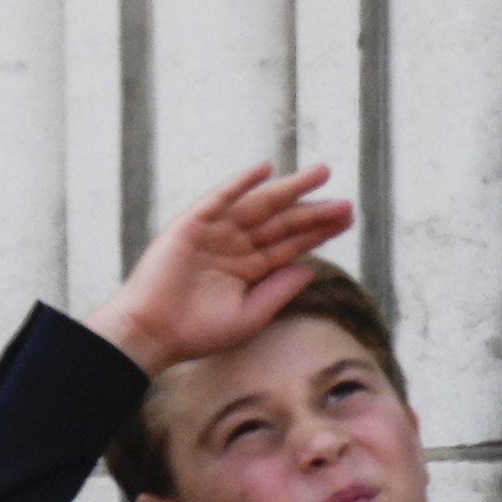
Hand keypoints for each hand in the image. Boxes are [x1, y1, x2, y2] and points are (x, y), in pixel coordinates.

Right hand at [101, 165, 355, 371]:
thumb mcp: (251, 314)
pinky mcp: (191, 225)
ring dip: (289, 188)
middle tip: (347, 201)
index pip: (291, 244)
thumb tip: (310, 268)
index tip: (347, 218)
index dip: (320, 231)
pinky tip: (266, 169)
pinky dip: (241, 182)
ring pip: (259, 205)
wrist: (153, 333)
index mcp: (249, 268)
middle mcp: (234, 246)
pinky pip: (220, 198)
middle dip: (314, 210)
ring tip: (321, 174)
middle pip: (282, 222)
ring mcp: (213, 233)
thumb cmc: (198, 332)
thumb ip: (280, 289)